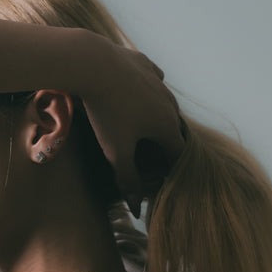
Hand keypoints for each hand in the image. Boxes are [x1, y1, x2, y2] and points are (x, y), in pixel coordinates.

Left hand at [81, 41, 186, 218]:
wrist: (94, 63)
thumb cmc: (106, 112)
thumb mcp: (115, 151)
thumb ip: (128, 179)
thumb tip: (136, 209)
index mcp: (167, 125)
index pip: (177, 154)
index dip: (169, 167)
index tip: (159, 176)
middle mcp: (169, 103)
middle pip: (172, 128)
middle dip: (162, 143)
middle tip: (147, 154)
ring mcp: (158, 80)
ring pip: (163, 103)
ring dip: (155, 116)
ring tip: (139, 125)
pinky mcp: (144, 63)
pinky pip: (152, 80)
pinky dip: (147, 91)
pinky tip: (136, 94)